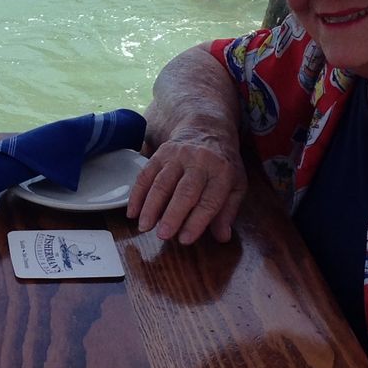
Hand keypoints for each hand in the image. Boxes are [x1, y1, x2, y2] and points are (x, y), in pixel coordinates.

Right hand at [128, 133, 246, 243]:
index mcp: (222, 172)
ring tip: (144, 227)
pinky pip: (146, 175)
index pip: (209, 199)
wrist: (206, 128)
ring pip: (162, 183)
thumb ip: (228, 211)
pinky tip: (132, 212)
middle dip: (172, 215)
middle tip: (163, 235)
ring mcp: (177, 156)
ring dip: (151, 206)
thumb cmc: (222, 164)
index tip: (185, 239)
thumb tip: (222, 237)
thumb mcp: (236, 184)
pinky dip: (137, 194)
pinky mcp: (160, 154)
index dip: (197, 221)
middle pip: (185, 191)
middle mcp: (199, 161)